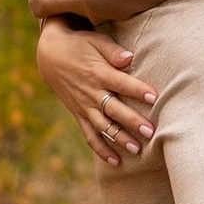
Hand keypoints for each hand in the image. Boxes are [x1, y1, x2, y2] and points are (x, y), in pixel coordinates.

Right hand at [38, 17, 155, 165]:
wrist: (50, 56)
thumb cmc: (80, 45)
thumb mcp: (95, 41)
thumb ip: (113, 51)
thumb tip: (129, 57)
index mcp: (98, 73)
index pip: (121, 83)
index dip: (137, 90)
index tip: (154, 97)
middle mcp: (91, 92)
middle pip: (114, 109)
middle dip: (131, 121)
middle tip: (150, 132)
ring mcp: (84, 106)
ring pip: (103, 126)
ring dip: (119, 139)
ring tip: (137, 150)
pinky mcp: (79, 115)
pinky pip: (89, 135)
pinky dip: (101, 149)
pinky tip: (116, 161)